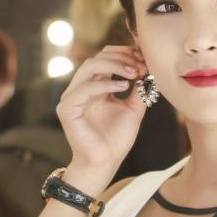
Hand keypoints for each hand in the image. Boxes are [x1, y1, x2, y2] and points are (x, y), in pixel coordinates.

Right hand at [56, 45, 149, 170]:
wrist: (105, 163)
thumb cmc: (116, 139)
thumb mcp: (133, 109)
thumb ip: (139, 89)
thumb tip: (149, 69)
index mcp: (95, 86)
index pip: (105, 58)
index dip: (124, 54)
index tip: (144, 60)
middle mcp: (81, 88)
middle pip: (97, 57)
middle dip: (121, 57)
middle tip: (141, 65)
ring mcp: (72, 97)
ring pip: (89, 66)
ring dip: (114, 66)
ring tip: (134, 73)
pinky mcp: (67, 108)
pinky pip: (85, 88)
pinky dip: (105, 83)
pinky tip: (123, 86)